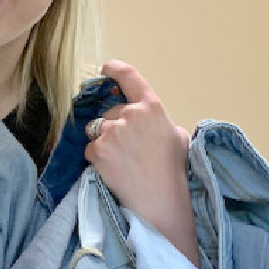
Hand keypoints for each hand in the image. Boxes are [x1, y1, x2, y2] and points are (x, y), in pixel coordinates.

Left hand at [85, 60, 198, 264]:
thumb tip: (147, 120)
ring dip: (103, 139)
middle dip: (114, 124)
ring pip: (96, 128)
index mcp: (151, 106)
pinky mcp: (97, 150)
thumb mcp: (178, 136)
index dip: (115, 70)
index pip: (129, 77)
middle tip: (128, 147)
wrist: (159, 199)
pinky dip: (97, 156)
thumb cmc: (173, 170)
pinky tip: (113, 168)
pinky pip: (90, 147)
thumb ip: (159, 121)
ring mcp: (111, 132)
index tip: (106, 69)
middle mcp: (130, 114)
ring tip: (121, 159)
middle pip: (110, 111)